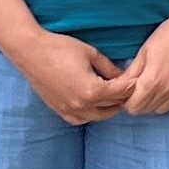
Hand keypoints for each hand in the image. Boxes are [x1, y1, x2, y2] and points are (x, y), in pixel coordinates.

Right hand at [8, 30, 131, 125]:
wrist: (31, 52)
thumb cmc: (61, 48)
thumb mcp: (91, 54)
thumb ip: (110, 68)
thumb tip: (124, 76)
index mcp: (92, 90)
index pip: (120, 93)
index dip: (131, 85)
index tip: (137, 79)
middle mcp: (81, 105)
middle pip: (112, 107)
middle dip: (122, 97)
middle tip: (126, 87)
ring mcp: (69, 110)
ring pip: (98, 117)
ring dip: (107, 107)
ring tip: (111, 94)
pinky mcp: (59, 110)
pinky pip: (81, 119)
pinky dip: (91, 113)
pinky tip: (93, 102)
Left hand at [119, 8, 168, 115]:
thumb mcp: (144, 52)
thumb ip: (130, 75)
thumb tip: (118, 88)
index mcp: (152, 81)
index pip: (133, 108)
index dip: (127, 101)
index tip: (128, 92)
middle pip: (146, 110)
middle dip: (140, 101)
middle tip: (140, 87)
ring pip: (162, 109)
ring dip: (155, 101)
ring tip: (156, 85)